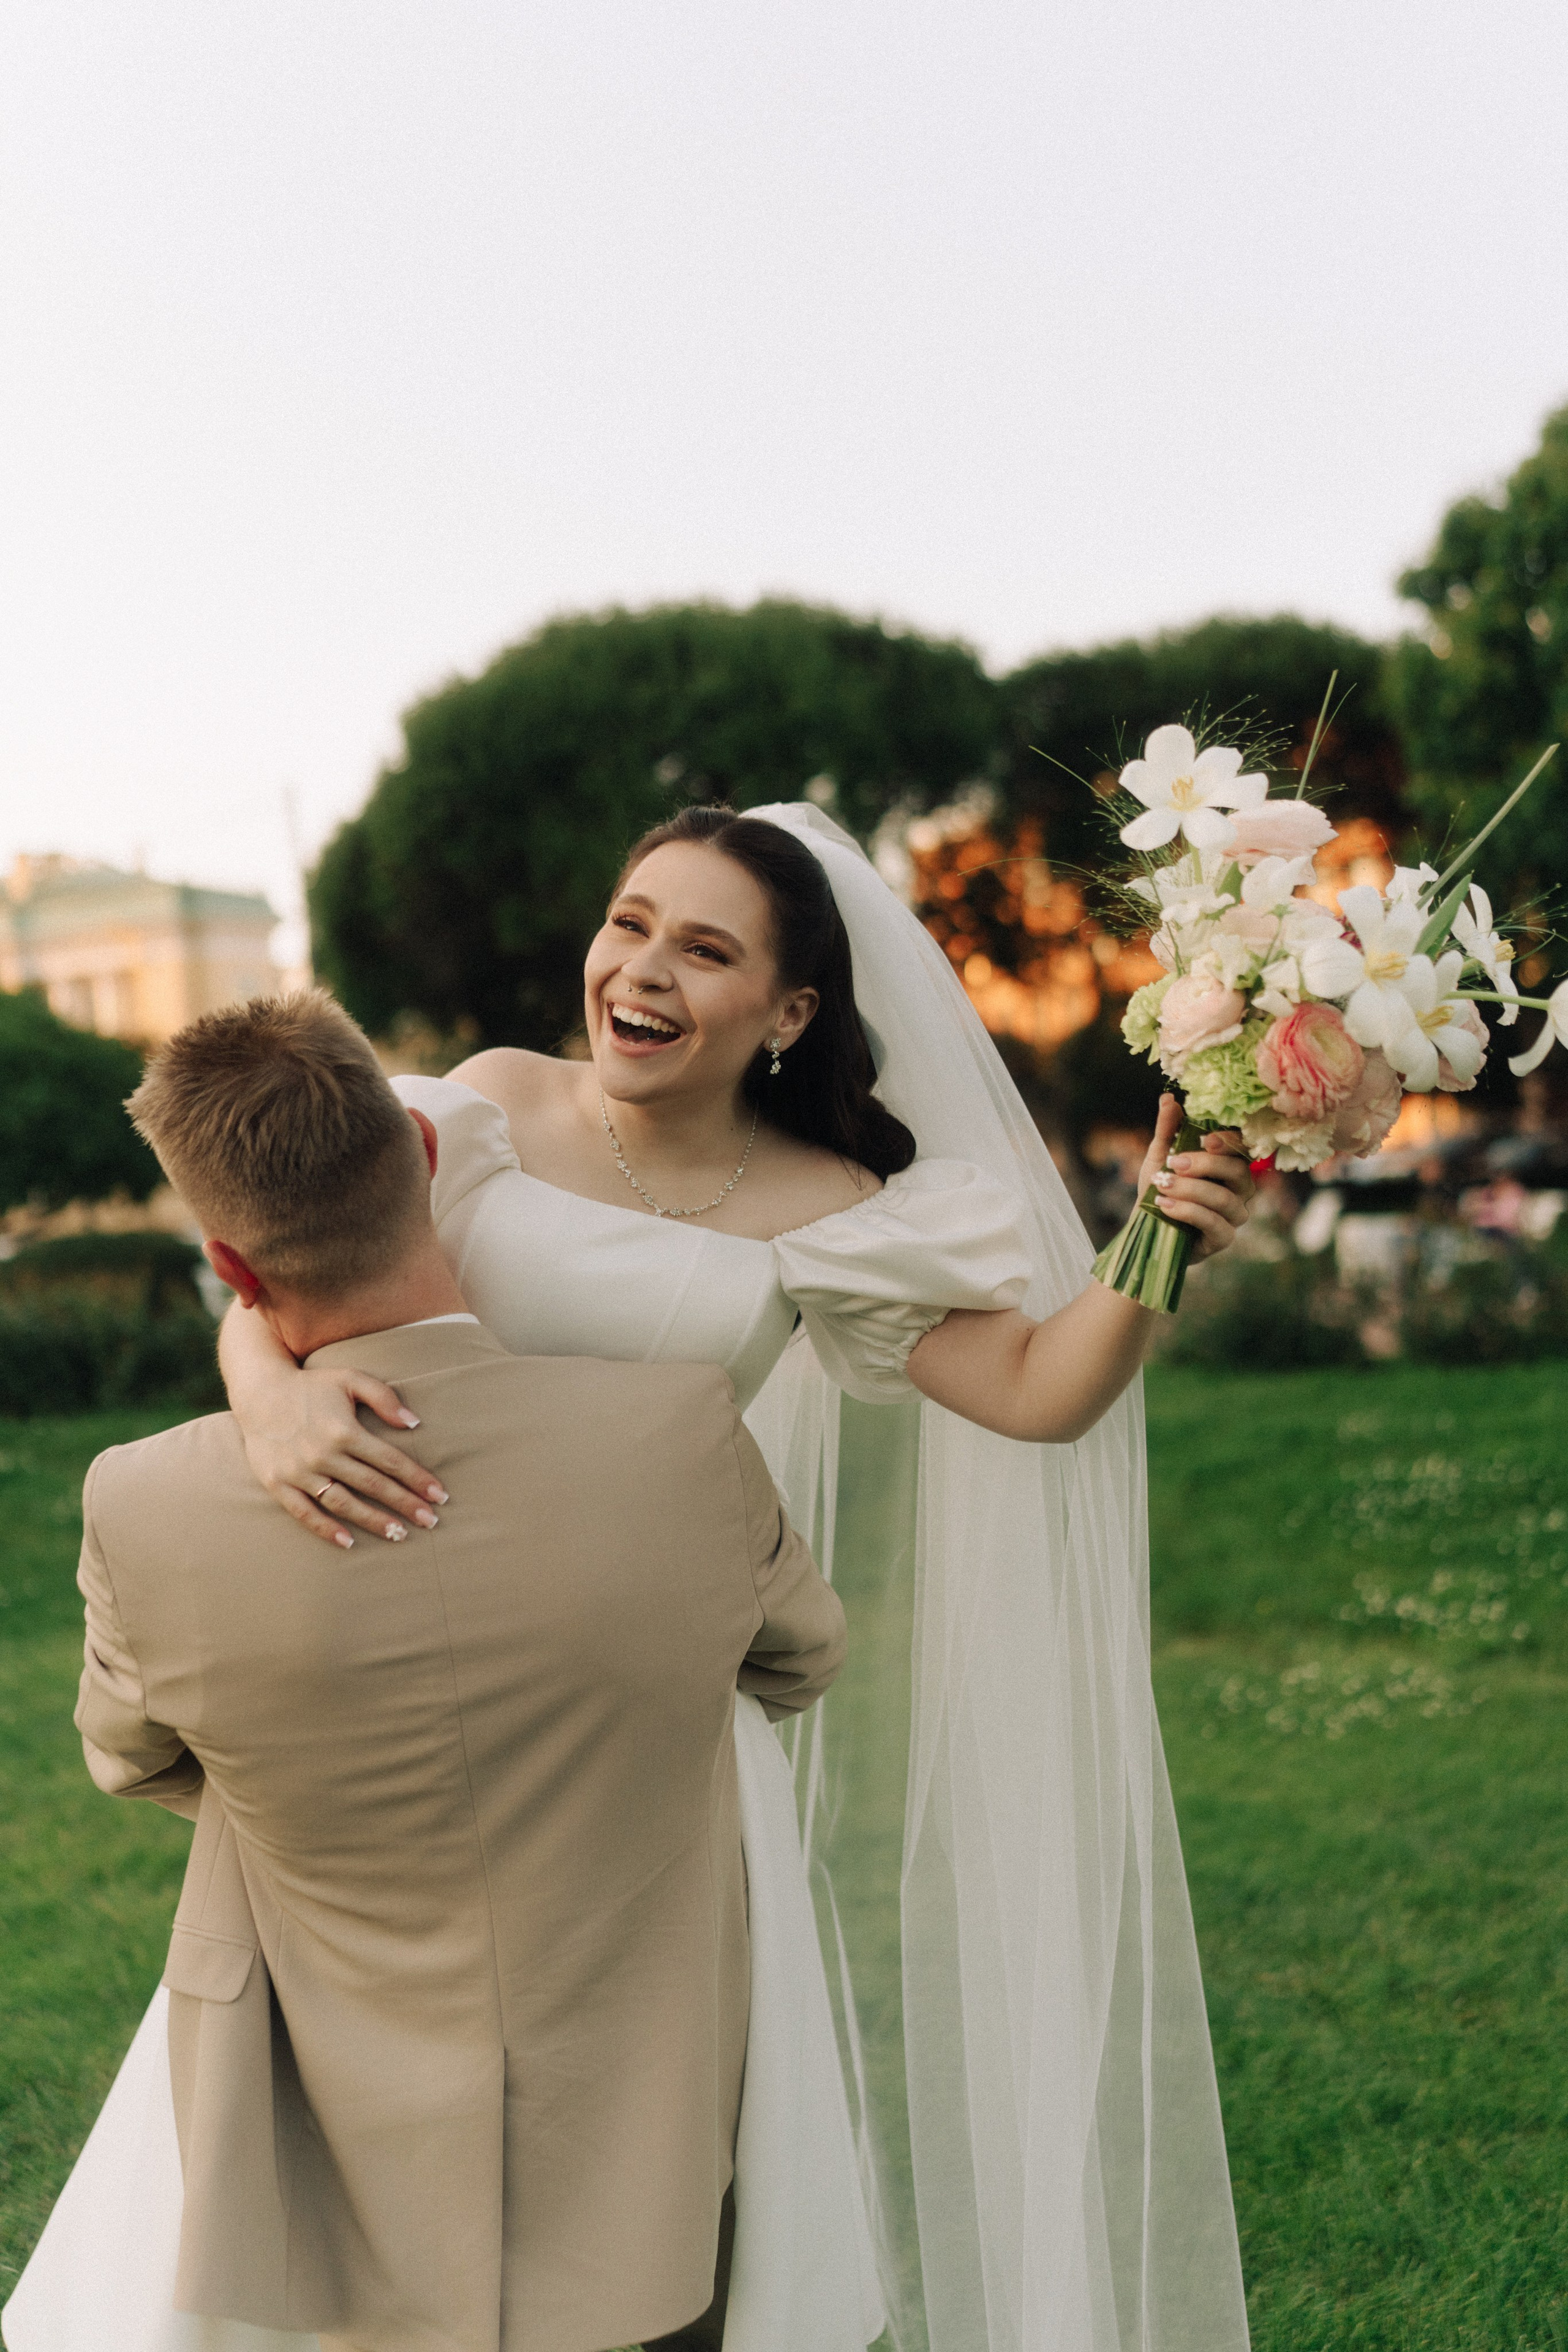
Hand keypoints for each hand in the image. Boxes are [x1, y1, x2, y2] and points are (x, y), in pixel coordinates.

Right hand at [237, 1362, 448, 1548]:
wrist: (259, 1391)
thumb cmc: (312, 1386)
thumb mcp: (350, 1379)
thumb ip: (384, 1397)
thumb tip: (414, 1423)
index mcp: (344, 1430)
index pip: (390, 1461)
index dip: (417, 1479)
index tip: (439, 1496)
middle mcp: (323, 1454)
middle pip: (373, 1486)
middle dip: (405, 1505)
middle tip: (431, 1522)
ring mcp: (300, 1472)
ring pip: (344, 1503)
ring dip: (373, 1521)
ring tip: (399, 1535)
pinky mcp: (279, 1484)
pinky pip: (305, 1513)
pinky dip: (326, 1529)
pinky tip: (349, 1542)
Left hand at [1135, 1094, 1254, 1264]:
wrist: (1145, 1225)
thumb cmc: (1160, 1188)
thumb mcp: (1160, 1156)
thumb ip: (1168, 1129)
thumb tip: (1168, 1098)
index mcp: (1230, 1163)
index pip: (1244, 1148)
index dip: (1231, 1142)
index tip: (1206, 1138)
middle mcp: (1239, 1189)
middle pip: (1238, 1172)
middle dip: (1205, 1165)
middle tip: (1174, 1163)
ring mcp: (1234, 1215)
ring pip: (1225, 1199)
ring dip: (1191, 1190)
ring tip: (1162, 1186)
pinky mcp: (1222, 1238)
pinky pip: (1215, 1224)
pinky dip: (1188, 1212)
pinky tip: (1165, 1205)